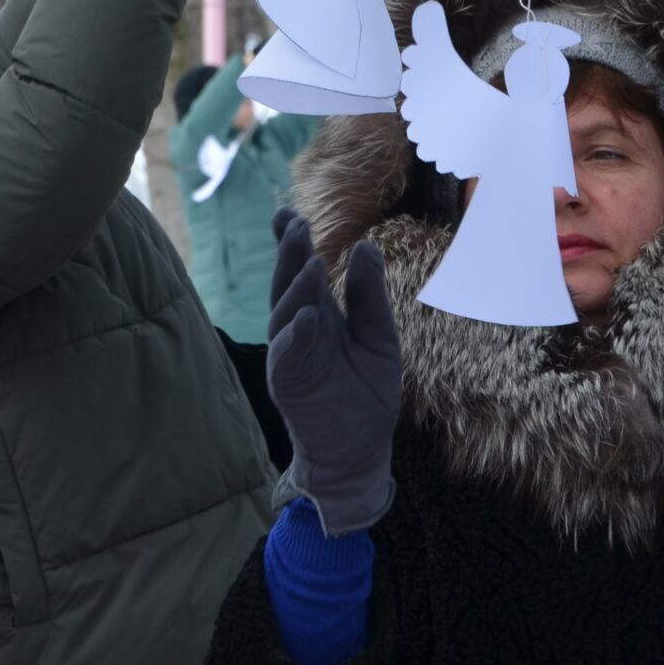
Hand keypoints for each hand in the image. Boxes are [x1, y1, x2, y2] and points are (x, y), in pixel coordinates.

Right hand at [266, 210, 402, 535]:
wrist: (359, 451)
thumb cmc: (366, 394)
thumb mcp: (379, 338)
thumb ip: (369, 296)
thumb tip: (365, 246)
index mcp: (320, 315)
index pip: (302, 272)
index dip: (292, 244)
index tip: (290, 213)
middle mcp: (299, 330)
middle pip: (289, 286)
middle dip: (290, 256)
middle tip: (296, 225)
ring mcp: (290, 357)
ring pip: (285, 316)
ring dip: (296, 290)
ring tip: (313, 265)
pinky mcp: (288, 384)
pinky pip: (289, 356)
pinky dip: (296, 336)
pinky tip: (307, 317)